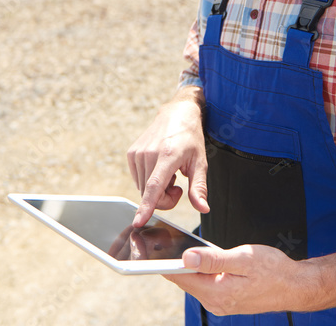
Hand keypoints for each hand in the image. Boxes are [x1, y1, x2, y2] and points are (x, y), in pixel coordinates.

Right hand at [126, 87, 208, 226]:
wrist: (177, 114)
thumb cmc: (191, 138)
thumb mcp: (200, 162)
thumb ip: (199, 187)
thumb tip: (203, 209)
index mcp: (168, 155)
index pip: (155, 186)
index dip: (147, 206)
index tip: (138, 221)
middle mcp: (149, 154)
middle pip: (151, 194)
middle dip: (165, 199)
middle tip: (178, 187)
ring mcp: (138, 153)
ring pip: (144, 190)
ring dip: (158, 190)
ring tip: (169, 173)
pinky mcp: (131, 154)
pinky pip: (139, 181)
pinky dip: (150, 181)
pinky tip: (159, 168)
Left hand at [167, 244, 315, 315]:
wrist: (295, 286)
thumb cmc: (274, 270)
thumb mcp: (244, 258)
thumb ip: (214, 259)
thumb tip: (187, 257)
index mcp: (218, 293)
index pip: (181, 277)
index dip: (164, 262)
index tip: (152, 247)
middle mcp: (216, 303)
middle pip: (184, 281)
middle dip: (173, 262)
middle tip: (159, 241)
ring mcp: (220, 303)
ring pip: (194, 282)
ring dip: (186, 267)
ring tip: (175, 246)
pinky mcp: (225, 300)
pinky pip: (204, 285)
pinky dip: (199, 272)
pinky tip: (197, 258)